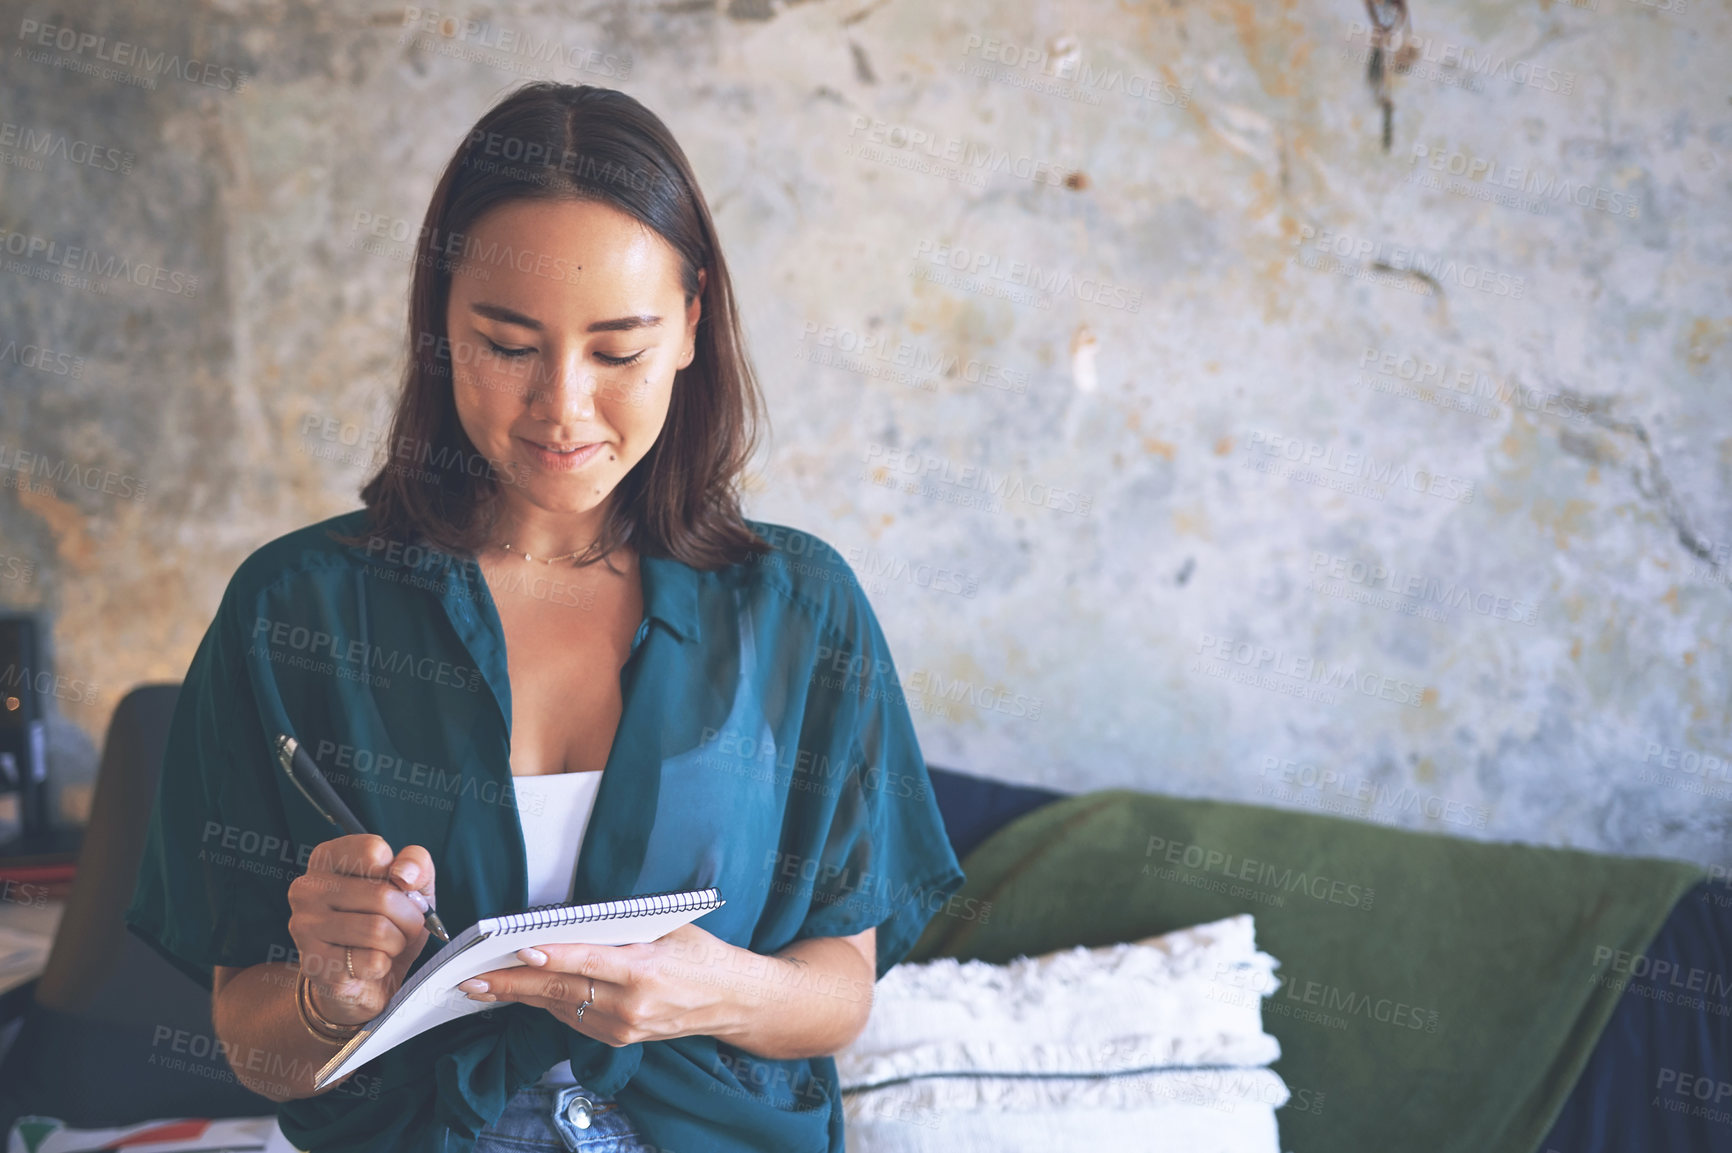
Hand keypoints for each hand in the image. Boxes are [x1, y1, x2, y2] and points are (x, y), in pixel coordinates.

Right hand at [286, 833, 437, 1025]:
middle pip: (382, 895)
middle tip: (403, 926)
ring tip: (389, 944)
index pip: (374, 850)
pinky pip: (371, 962)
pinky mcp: (313, 963)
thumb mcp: (411, 884)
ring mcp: (304, 926)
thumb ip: (416, 864)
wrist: (367, 978)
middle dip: (408, 917)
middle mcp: (307, 888)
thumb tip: (404, 874)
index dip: (401, 876)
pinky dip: (384, 965)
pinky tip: (370, 964)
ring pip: (377, 930)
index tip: (398, 889)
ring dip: (397, 942)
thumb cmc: (387, 920)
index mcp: (327, 858)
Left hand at [458, 922, 735, 1045]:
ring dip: (520, 997)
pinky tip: (522, 994)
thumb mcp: (670, 926)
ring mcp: (624, 1026)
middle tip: (473, 978)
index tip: (519, 951)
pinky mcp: (619, 1039)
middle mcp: (631, 1003)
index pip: (587, 961)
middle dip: (513, 984)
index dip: (551, 957)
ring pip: (560, 1008)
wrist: (731, 999)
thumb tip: (569, 916)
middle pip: (562, 991)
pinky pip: (573, 1019)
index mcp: (645, 969)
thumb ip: (622, 925)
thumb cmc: (701, 953)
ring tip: (483, 986)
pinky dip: (546, 1004)